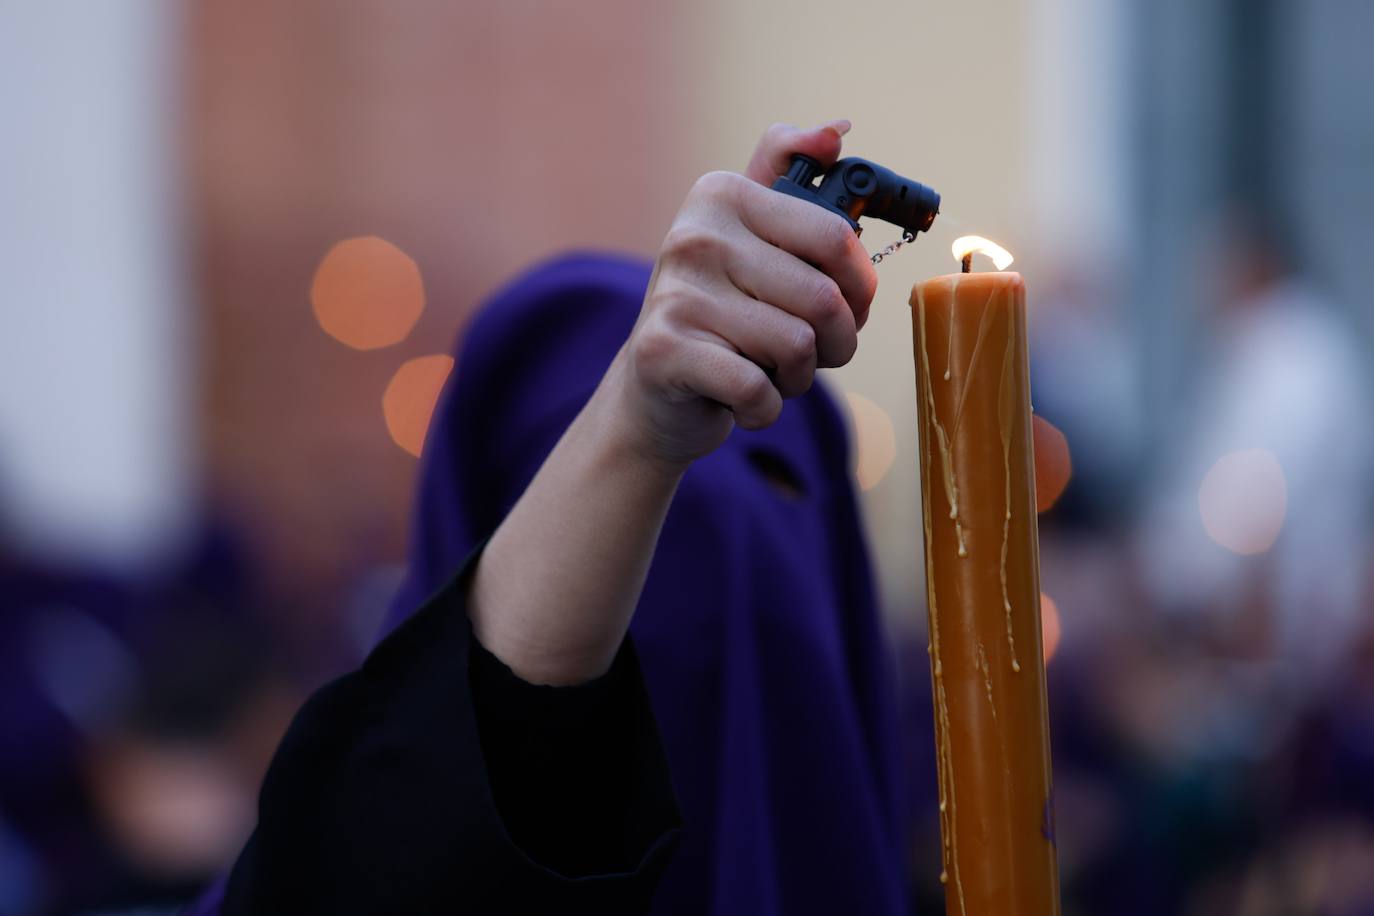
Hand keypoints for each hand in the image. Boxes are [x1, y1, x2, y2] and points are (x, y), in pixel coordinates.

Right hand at [604, 120, 878, 468]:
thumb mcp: (755, 239)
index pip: (834, 236)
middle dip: (834, 343)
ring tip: (770, 372)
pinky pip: (757, 389)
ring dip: (798, 378)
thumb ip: (792, 177)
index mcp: (724, 195)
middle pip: (822, 298)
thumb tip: (836, 129)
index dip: (859, 286)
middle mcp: (694, 235)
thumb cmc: (725, 314)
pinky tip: (741, 400)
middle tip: (809, 352)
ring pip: (796, 347)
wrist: (655, 391)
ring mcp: (674, 293)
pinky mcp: (663, 350)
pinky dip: (764, 409)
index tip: (846, 304)